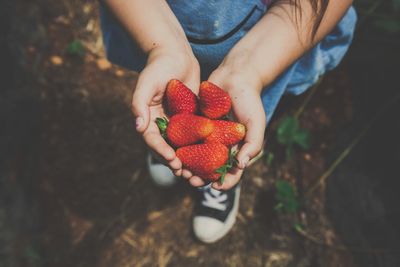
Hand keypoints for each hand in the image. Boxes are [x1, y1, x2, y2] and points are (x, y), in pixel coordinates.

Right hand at [132, 47, 199, 174]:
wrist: (175, 54)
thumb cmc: (158, 67)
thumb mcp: (146, 84)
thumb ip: (139, 104)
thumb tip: (138, 127)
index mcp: (149, 119)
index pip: (153, 140)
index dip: (161, 151)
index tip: (172, 160)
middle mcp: (162, 123)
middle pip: (167, 147)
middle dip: (175, 162)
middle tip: (186, 174)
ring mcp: (177, 121)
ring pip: (182, 145)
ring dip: (189, 160)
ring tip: (198, 172)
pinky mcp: (191, 118)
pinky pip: (195, 134)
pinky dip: (201, 147)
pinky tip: (211, 156)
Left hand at [183, 60, 265, 189]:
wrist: (235, 75)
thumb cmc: (250, 100)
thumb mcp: (256, 123)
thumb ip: (253, 144)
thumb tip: (241, 165)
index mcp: (237, 148)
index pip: (231, 172)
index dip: (224, 182)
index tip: (215, 187)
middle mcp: (221, 145)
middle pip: (210, 168)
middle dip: (201, 177)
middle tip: (191, 180)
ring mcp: (207, 135)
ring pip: (196, 157)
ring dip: (188, 166)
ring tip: (180, 170)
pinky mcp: (196, 124)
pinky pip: (187, 138)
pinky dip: (181, 147)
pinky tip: (173, 152)